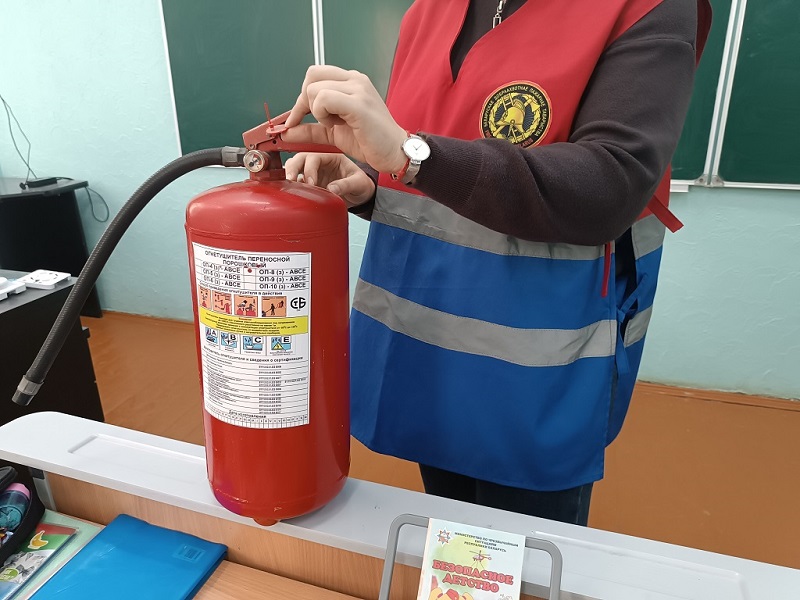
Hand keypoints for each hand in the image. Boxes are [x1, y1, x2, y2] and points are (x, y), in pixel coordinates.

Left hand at [283, 65, 408, 173]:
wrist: (395, 153)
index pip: (314, 75)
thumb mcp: (334, 133)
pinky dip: (321, 115)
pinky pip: (324, 99)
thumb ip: (310, 129)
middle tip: (318, 121)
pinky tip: (336, 125)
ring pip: (314, 89)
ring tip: (334, 124)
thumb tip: (284, 131)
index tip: (297, 119)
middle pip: (311, 77)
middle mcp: (355, 79)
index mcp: (351, 81)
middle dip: (305, 103)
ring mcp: (358, 88)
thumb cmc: (371, 141)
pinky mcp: (358, 103)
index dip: (302, 98)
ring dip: (317, 112)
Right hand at [284, 153, 374, 209]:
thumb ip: (346, 185)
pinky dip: (292, 185)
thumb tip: (331, 189)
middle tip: (291, 181)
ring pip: (295, 167)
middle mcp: (321, 163)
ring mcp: (314, 173)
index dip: (309, 169)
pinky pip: (297, 181)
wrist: (361, 196)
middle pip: (300, 159)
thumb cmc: (362, 186)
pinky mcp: (310, 184)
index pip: (315, 157)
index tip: (311, 183)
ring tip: (289, 187)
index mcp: (333, 158)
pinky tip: (293, 192)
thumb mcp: (359, 184)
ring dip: (290, 175)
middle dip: (293, 168)